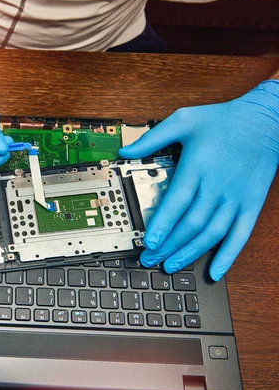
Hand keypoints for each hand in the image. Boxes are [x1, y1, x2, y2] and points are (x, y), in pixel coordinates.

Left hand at [119, 80, 278, 280]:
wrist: (267, 119)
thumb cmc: (224, 119)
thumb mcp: (184, 119)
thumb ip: (152, 138)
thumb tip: (124, 150)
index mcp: (198, 167)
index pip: (177, 202)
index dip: (162, 225)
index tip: (148, 242)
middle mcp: (217, 186)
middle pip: (190, 224)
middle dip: (168, 245)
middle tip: (150, 259)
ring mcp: (236, 198)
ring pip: (212, 233)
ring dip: (190, 253)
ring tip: (171, 266)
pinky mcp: (252, 204)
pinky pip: (241, 235)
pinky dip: (229, 255)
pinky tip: (215, 271)